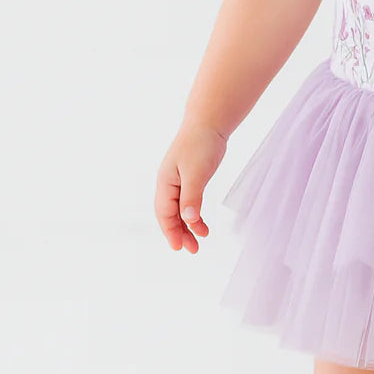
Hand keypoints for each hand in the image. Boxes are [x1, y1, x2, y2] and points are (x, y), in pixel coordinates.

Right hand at [154, 123, 227, 253]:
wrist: (208, 123)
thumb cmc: (200, 145)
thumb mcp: (197, 173)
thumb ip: (192, 197)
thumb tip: (189, 220)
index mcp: (165, 182)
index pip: (164, 213)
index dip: (170, 231)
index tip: (179, 248)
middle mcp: (168, 183)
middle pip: (169, 215)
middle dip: (179, 233)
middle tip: (192, 250)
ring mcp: (178, 181)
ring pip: (179, 210)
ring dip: (188, 226)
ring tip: (200, 240)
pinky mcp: (189, 179)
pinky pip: (188, 202)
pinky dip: (194, 214)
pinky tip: (201, 223)